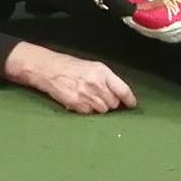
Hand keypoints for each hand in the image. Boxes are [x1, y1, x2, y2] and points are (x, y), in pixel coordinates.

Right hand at [5, 43, 136, 114]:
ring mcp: (87, 96)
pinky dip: (88, 110)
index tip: (132, 105)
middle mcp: (96, 84)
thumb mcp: (93, 67)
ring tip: (90, 97)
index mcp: (102, 72)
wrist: (48, 69)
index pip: (123, 90)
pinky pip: (90, 113)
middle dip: (111, 102)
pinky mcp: (77, 105)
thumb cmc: (71, 67)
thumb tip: (121, 95)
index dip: (130, 100)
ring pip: (103, 110)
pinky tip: (81, 100)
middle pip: (114, 103)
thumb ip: (108, 80)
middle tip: (101, 96)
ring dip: (100, 107)